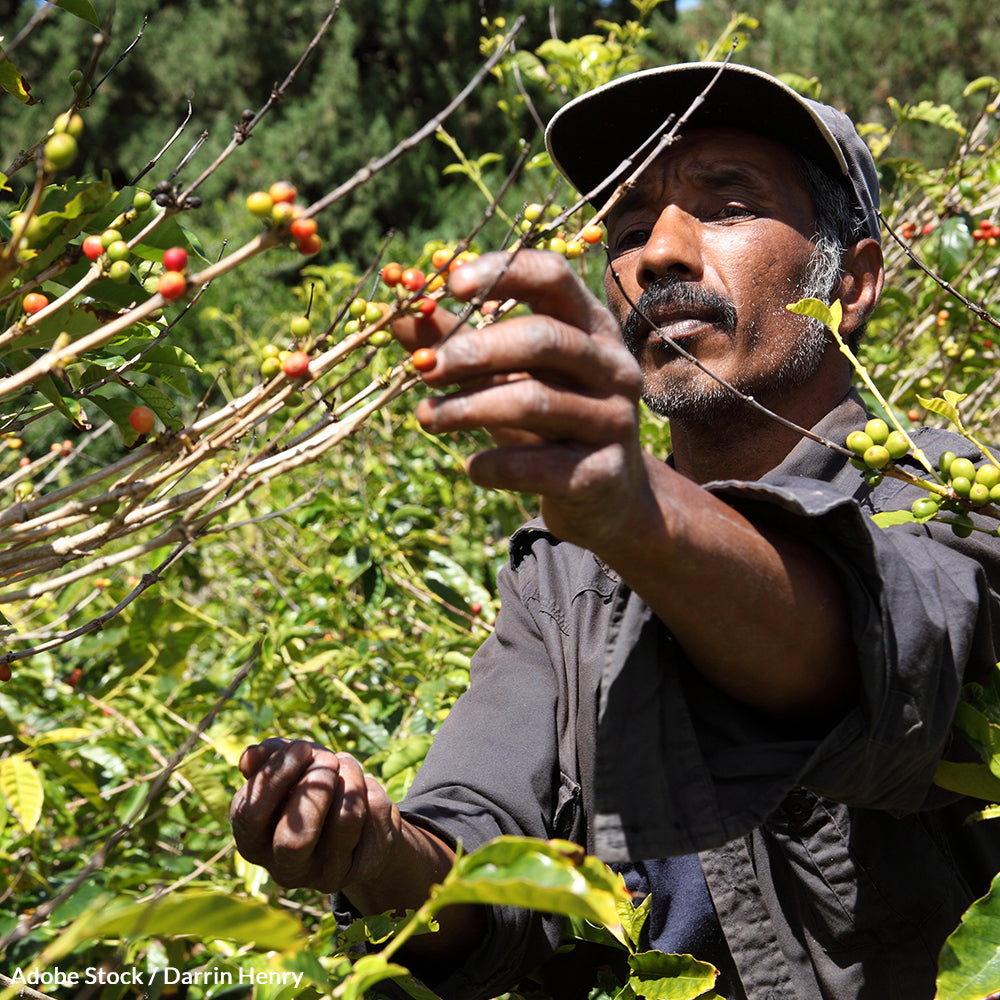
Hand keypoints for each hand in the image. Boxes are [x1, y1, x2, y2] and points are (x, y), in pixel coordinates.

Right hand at [230, 738, 400, 893]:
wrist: (356, 821)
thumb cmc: (310, 790)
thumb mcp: (288, 771)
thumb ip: (267, 761)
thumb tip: (250, 756)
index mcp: (254, 844)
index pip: (250, 816)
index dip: (276, 776)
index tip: (301, 747)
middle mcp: (286, 869)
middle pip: (295, 837)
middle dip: (316, 787)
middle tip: (328, 758)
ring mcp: (329, 873)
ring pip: (347, 817)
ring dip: (351, 776)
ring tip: (347, 763)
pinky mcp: (366, 865)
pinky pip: (375, 811)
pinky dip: (371, 785)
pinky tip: (365, 790)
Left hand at [394, 249, 647, 554]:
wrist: (603, 492)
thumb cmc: (547, 418)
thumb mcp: (508, 375)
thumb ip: (459, 343)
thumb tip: (401, 316)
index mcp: (590, 326)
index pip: (553, 277)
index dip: (502, 274)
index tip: (450, 286)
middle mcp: (612, 366)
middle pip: (542, 339)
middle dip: (474, 352)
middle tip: (425, 370)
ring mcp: (614, 420)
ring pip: (535, 401)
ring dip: (468, 408)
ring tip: (426, 418)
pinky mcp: (602, 472)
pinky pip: (538, 465)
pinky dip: (494, 465)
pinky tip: (472, 468)